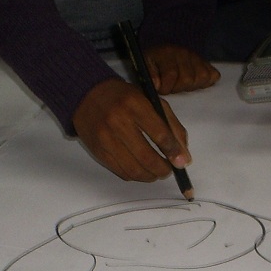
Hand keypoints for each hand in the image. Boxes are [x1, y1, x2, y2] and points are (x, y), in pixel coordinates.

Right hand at [71, 79, 190, 181]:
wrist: (87, 94)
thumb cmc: (124, 98)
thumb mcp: (152, 101)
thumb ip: (171, 125)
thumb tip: (183, 156)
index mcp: (136, 105)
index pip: (160, 134)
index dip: (174, 152)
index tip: (182, 163)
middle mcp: (118, 122)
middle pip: (147, 157)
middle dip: (163, 169)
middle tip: (168, 170)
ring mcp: (105, 138)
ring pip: (134, 170)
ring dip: (150, 176)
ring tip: (156, 172)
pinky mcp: (98, 151)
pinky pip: (121, 172)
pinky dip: (135, 176)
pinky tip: (141, 170)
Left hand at [144, 44, 219, 93]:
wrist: (162, 53)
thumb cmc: (153, 64)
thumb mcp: (144, 67)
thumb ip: (149, 76)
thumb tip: (157, 84)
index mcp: (167, 52)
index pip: (172, 75)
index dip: (166, 87)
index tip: (161, 88)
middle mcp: (184, 52)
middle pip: (188, 79)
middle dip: (177, 88)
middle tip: (171, 86)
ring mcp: (197, 57)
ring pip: (202, 78)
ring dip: (191, 86)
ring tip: (181, 84)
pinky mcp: (206, 63)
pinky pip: (213, 75)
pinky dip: (205, 82)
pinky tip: (194, 82)